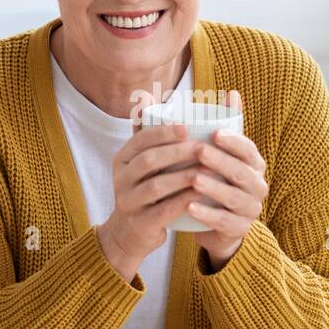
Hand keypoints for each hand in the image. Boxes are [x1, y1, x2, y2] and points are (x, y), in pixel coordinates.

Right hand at [97, 121, 207, 281]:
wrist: (131, 232)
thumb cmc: (145, 188)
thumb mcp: (140, 161)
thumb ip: (145, 132)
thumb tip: (146, 96)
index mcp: (122, 158)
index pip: (140, 140)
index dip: (163, 132)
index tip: (187, 127)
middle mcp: (120, 178)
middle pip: (148, 161)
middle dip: (177, 152)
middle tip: (203, 147)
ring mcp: (128, 202)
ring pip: (155, 186)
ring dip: (183, 176)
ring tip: (208, 170)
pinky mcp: (140, 223)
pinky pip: (163, 211)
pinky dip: (183, 201)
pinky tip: (201, 194)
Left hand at [187, 90, 267, 270]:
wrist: (217, 225)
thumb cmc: (216, 181)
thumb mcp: (220, 154)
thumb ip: (223, 125)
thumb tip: (232, 91)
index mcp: (254, 164)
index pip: (249, 150)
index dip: (235, 141)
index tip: (215, 133)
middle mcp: (257, 185)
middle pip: (242, 172)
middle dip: (221, 161)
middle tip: (198, 152)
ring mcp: (250, 209)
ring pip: (235, 197)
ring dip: (214, 188)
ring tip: (194, 179)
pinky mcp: (240, 229)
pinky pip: (225, 222)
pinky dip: (208, 215)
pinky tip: (190, 207)